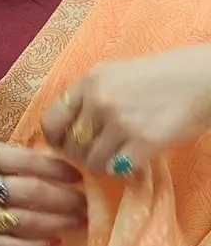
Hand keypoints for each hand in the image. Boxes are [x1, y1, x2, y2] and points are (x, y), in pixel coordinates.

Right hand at [0, 141, 84, 245]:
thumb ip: (6, 155)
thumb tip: (52, 158)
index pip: (25, 160)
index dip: (56, 168)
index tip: (76, 175)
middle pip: (31, 192)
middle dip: (66, 199)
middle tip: (84, 202)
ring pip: (26, 221)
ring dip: (58, 222)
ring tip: (77, 221)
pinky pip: (11, 245)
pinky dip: (36, 245)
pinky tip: (52, 241)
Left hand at [40, 44, 210, 178]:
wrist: (204, 79)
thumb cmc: (161, 77)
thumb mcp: (115, 75)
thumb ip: (90, 97)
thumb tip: (69, 130)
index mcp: (89, 81)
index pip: (51, 120)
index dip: (56, 139)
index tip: (66, 146)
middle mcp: (99, 100)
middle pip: (72, 146)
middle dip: (82, 155)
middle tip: (98, 154)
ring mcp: (121, 121)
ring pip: (92, 161)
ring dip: (103, 166)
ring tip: (117, 157)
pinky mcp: (145, 141)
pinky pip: (117, 169)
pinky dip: (122, 171)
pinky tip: (133, 161)